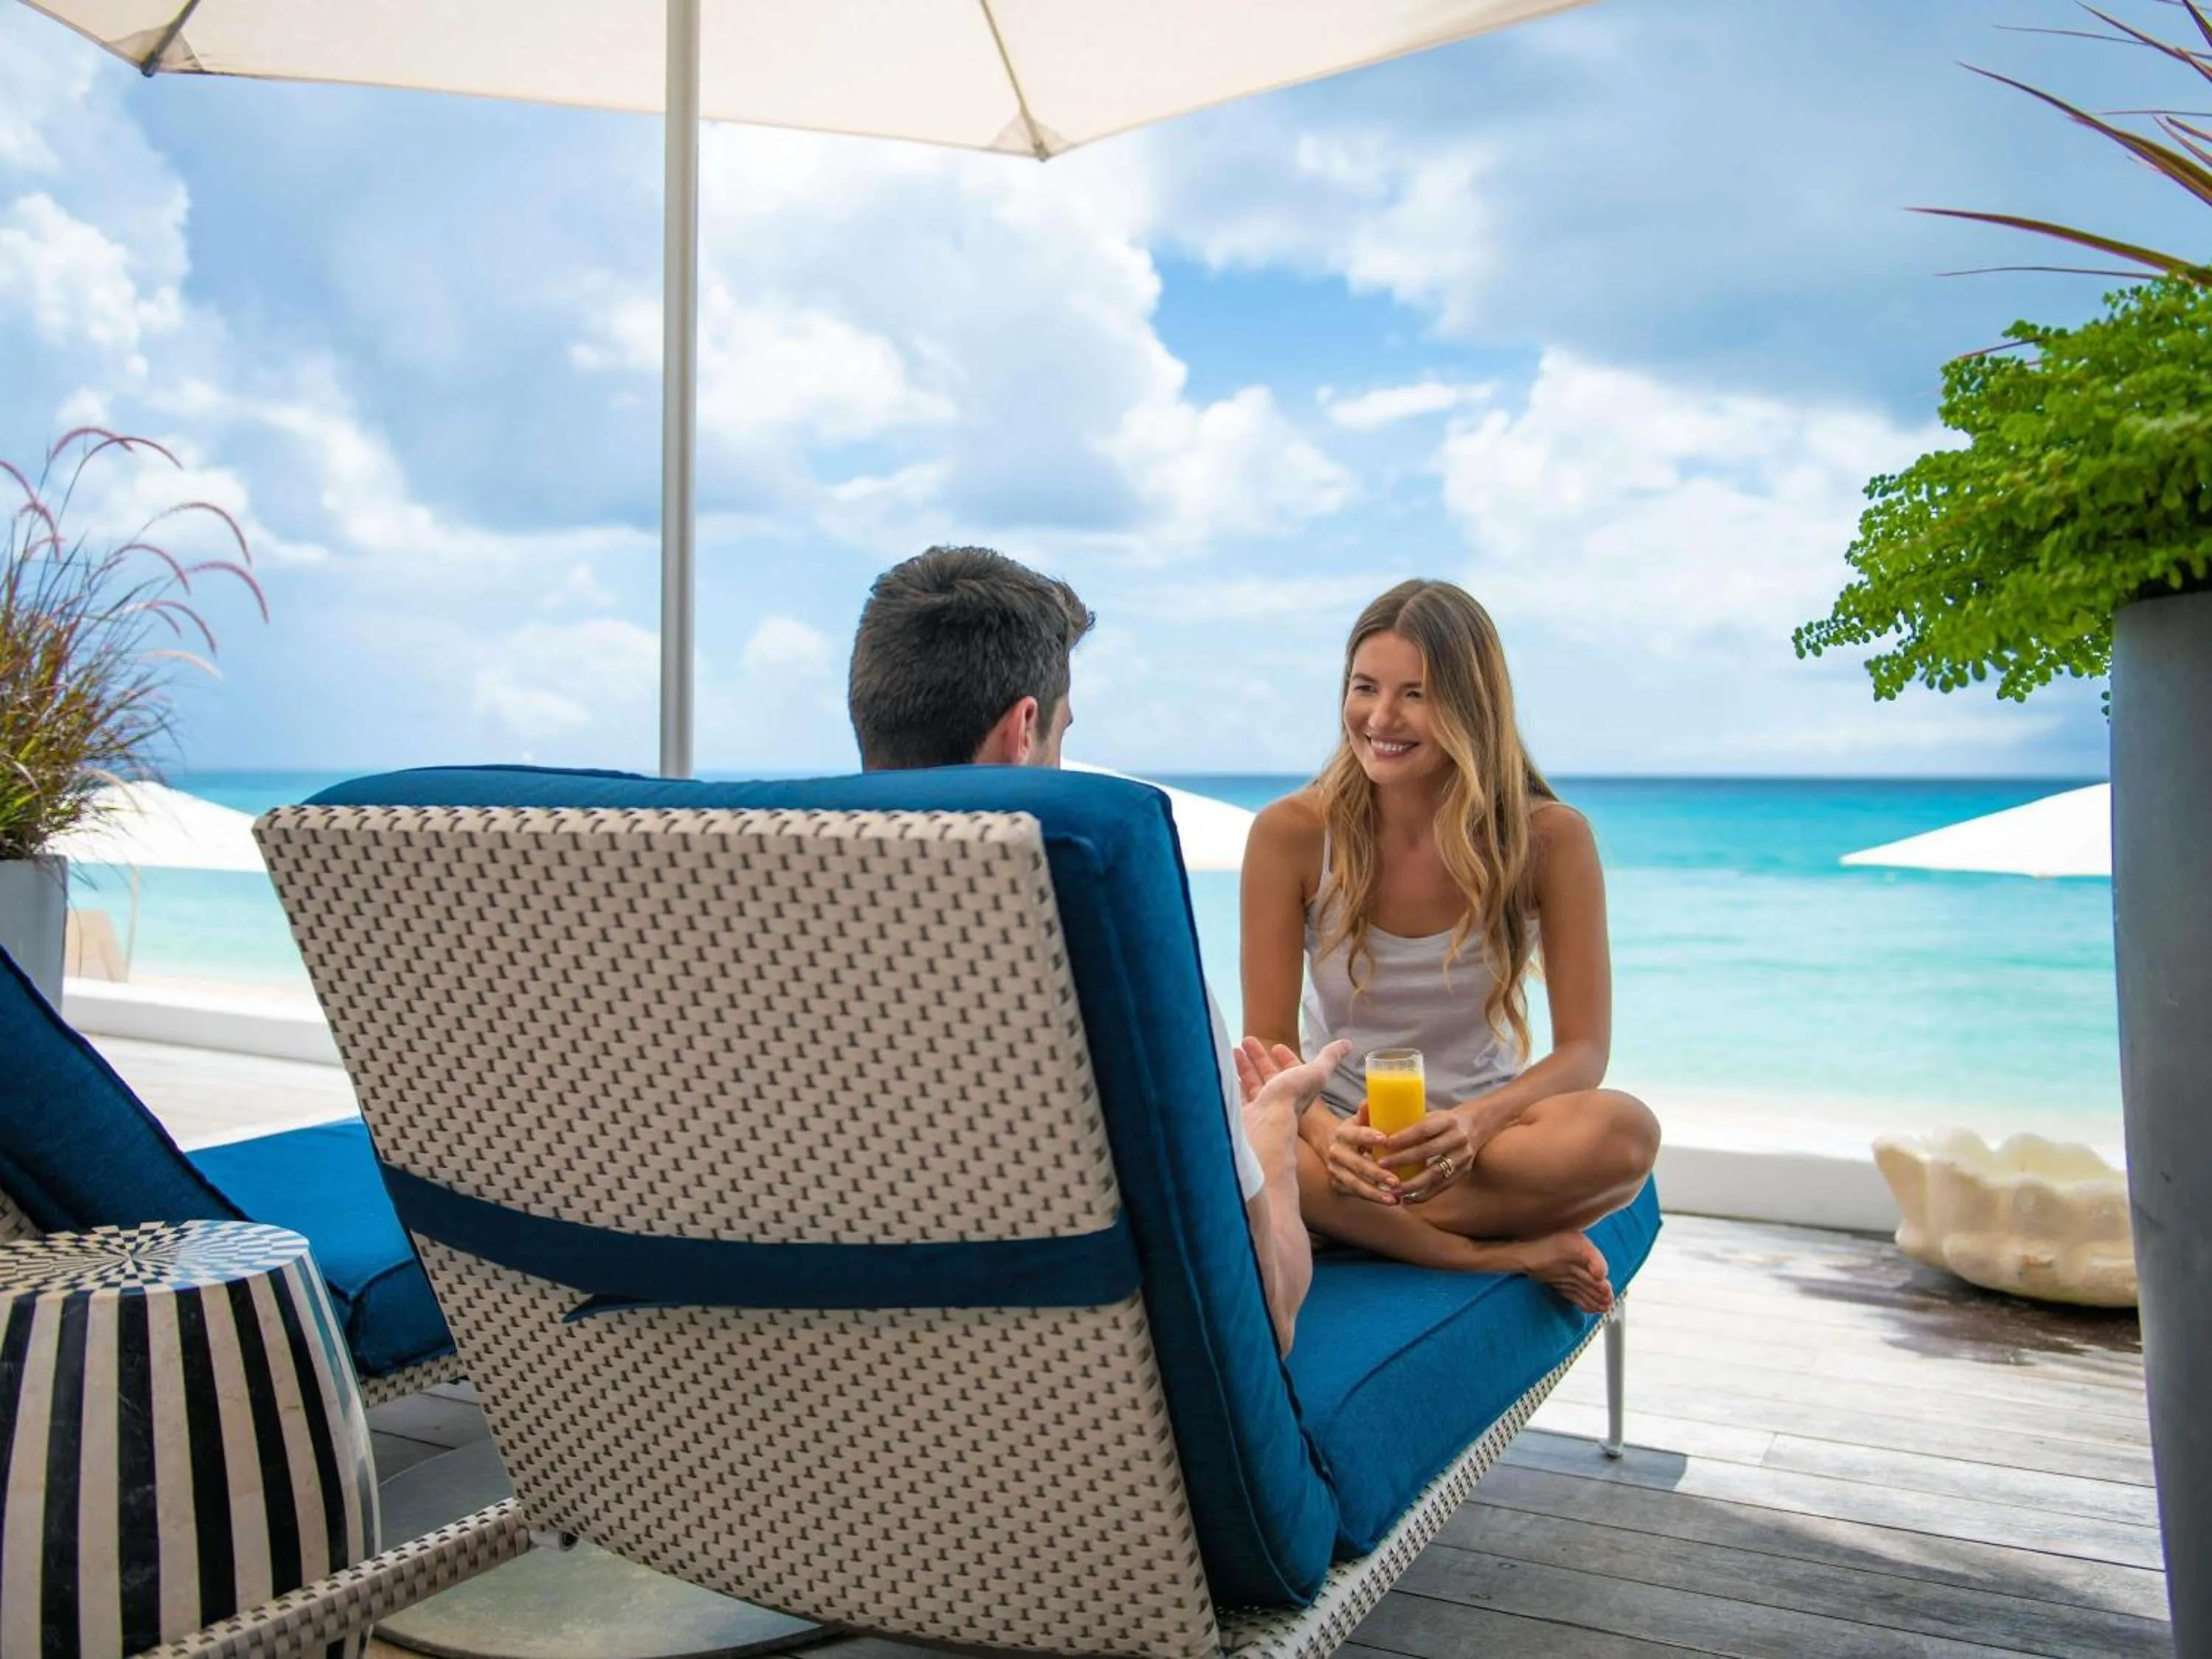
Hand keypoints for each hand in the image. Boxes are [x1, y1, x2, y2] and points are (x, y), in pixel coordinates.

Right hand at [1239, 1037, 1350, 1117]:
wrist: (1265, 1124)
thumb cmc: (1291, 1097)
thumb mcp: (1315, 1073)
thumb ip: (1328, 1059)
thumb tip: (1348, 1044)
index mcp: (1296, 1090)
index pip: (1292, 1072)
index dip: (1286, 1059)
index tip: (1276, 1046)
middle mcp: (1278, 1101)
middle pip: (1268, 1076)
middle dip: (1259, 1058)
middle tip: (1246, 1040)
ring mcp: (1259, 1109)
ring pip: (1251, 1084)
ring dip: (1244, 1066)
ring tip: (1234, 1050)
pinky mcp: (1242, 1114)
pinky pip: (1235, 1095)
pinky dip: (1230, 1081)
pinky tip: (1222, 1070)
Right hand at [1322, 1103, 1401, 1204]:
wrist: (1328, 1145)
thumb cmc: (1353, 1131)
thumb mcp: (1358, 1120)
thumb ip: (1367, 1113)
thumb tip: (1371, 1100)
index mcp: (1342, 1133)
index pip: (1356, 1135)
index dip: (1369, 1137)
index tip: (1386, 1140)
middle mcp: (1335, 1152)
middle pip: (1356, 1164)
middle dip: (1377, 1174)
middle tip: (1396, 1180)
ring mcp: (1335, 1170)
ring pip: (1355, 1183)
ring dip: (1375, 1192)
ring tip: (1394, 1198)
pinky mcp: (1336, 1184)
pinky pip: (1355, 1193)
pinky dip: (1372, 1198)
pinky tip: (1389, 1201)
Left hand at [1375, 1105, 1489, 1203]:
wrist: (1476, 1126)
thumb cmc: (1443, 1121)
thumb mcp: (1432, 1115)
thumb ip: (1411, 1122)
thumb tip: (1375, 1125)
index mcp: (1448, 1120)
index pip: (1425, 1128)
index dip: (1405, 1136)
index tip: (1385, 1143)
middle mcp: (1458, 1138)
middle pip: (1428, 1151)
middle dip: (1403, 1159)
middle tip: (1381, 1165)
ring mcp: (1463, 1157)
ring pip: (1436, 1173)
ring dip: (1412, 1183)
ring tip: (1392, 1189)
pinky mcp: (1463, 1172)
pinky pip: (1442, 1186)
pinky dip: (1424, 1194)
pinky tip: (1407, 1198)